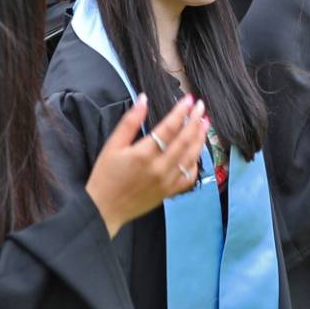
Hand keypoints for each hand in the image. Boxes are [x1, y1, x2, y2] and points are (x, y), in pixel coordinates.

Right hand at [86, 94, 209, 231]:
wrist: (104, 209)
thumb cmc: (105, 175)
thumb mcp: (112, 145)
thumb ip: (129, 122)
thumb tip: (143, 99)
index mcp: (144, 154)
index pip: (169, 128)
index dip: (181, 112)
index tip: (189, 99)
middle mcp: (159, 168)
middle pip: (184, 141)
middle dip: (195, 121)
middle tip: (202, 107)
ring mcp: (167, 181)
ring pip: (191, 157)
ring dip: (199, 139)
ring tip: (205, 124)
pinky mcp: (169, 192)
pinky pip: (189, 177)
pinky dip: (196, 163)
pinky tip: (197, 152)